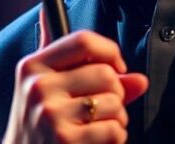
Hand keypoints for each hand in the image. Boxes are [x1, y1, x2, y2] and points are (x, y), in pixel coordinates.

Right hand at [2, 9, 148, 143]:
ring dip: (117, 118)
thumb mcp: (50, 88)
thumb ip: (90, 72)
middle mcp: (39, 87)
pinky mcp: (65, 141)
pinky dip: (116, 137)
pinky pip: (114, 130)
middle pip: (106, 73)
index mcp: (34, 66)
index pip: (84, 41)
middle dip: (116, 92)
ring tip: (96, 125)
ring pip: (114, 102)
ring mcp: (51, 114)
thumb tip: (141, 80)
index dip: (110, 52)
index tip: (116, 67)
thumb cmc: (40, 123)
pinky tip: (95, 141)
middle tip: (101, 106)